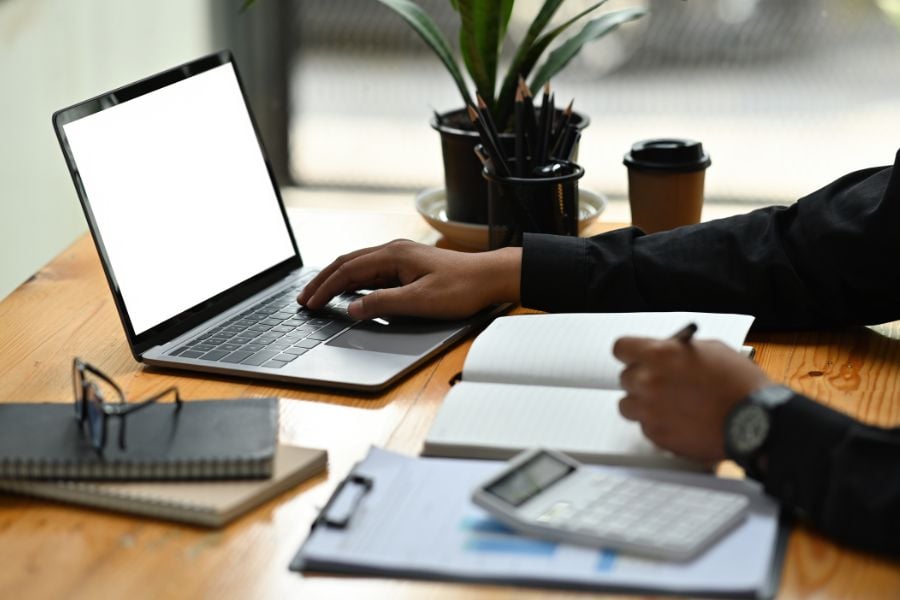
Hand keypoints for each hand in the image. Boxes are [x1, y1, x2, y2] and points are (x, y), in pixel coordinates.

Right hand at [297, 239, 521, 319]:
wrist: (491, 278)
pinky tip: (352, 289)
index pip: (347, 271)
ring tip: (320, 294)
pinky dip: (354, 279)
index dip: (325, 288)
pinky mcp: (409, 264)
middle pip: (348, 263)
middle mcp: (394, 251)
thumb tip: (352, 308)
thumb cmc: (461, 288)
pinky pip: (373, 269)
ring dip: (337, 279)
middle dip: (323, 281)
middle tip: (305, 299)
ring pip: (359, 265)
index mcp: (393, 255)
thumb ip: (383, 304)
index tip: (310, 304)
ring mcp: (402, 256)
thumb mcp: (419, 301)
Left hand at [613, 336, 771, 464]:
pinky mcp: (657, 436)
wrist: (758, 421)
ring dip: (643, 403)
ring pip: (628, 405)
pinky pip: (645, 427)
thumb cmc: (740, 384)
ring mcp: (650, 411)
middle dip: (641, 378)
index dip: (630, 352)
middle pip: (625, 378)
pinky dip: (657, 424)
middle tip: (660, 382)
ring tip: (667, 404)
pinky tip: (679, 420)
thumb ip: (678, 351)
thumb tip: (666, 353)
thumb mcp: (711, 350)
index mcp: (659, 355)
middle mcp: (648, 382)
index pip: (621, 348)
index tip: (635, 356)